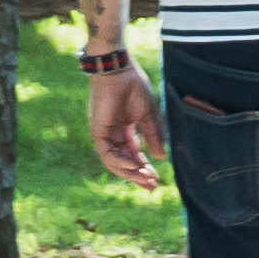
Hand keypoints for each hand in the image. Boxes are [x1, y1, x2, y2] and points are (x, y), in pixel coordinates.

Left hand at [88, 63, 162, 185]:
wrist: (119, 71)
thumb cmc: (134, 87)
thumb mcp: (148, 115)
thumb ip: (153, 136)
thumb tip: (160, 156)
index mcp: (125, 130)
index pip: (134, 154)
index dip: (144, 167)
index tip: (156, 179)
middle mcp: (113, 135)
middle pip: (124, 162)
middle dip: (138, 175)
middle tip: (152, 186)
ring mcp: (104, 134)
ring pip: (114, 162)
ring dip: (130, 172)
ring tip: (146, 179)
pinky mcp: (98, 131)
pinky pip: (106, 154)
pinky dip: (119, 162)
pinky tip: (133, 167)